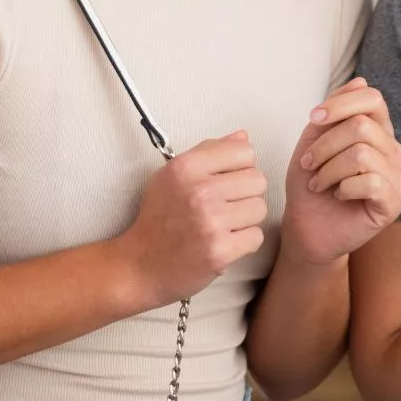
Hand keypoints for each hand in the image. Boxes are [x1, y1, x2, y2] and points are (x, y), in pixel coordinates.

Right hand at [109, 131, 267, 310]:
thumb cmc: (159, 217)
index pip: (245, 151)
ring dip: (246, 219)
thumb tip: (243, 136)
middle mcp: (199, 191)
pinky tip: (224, 242)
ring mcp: (210, 223)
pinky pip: (256, 237)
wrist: (140, 264)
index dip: (240, 167)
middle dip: (246, 193)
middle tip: (226, 206)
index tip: (226, 181)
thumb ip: (210, 151)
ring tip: (224, 225)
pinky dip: (244, 242)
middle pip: (258, 180)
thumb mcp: (174, 175)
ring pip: (260, 208)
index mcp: (187, 166)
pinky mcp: (219, 251)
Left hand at [280, 79, 400, 265]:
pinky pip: (371, 183)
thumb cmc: (311, 182)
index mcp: (378, 131)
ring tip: (319, 183)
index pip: (372, 98)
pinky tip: (337, 196)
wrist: (306, 226)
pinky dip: (344, 188)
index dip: (340, 104)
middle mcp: (393, 151)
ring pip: (362, 154)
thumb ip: (335, 111)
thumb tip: (361, 80)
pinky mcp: (393, 204)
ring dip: (329, 169)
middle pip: (362, 127)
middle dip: (325, 145)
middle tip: (308, 164)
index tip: (313, 119)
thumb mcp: (314, 139)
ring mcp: (397, 178)